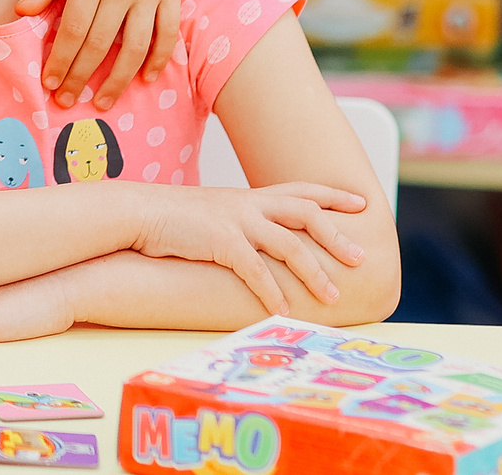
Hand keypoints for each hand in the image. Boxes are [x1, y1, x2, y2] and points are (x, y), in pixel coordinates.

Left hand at [17, 0, 183, 107]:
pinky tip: (145, 79)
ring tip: (103, 100)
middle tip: (68, 101)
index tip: (50, 83)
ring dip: (119, 79)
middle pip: (100, 43)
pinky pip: (167, 33)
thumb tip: (21, 11)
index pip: (73, 28)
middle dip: (82, 76)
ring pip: (135, 46)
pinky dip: (158, 59)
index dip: (61, 59)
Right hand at [131, 182, 370, 314]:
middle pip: (306, 213)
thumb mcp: (216, 213)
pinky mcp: (220, 241)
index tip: (362, 204)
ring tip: (332, 297)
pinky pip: (255, 270)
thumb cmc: (174, 218)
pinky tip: (282, 311)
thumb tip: (261, 243)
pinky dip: (272, 292)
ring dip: (313, 273)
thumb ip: (242, 222)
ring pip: (289, 244)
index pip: (301, 190)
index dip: (333, 196)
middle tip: (359, 259)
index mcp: (250, 197)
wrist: (139, 212)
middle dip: (337, 236)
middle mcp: (248, 204)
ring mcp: (235, 220)